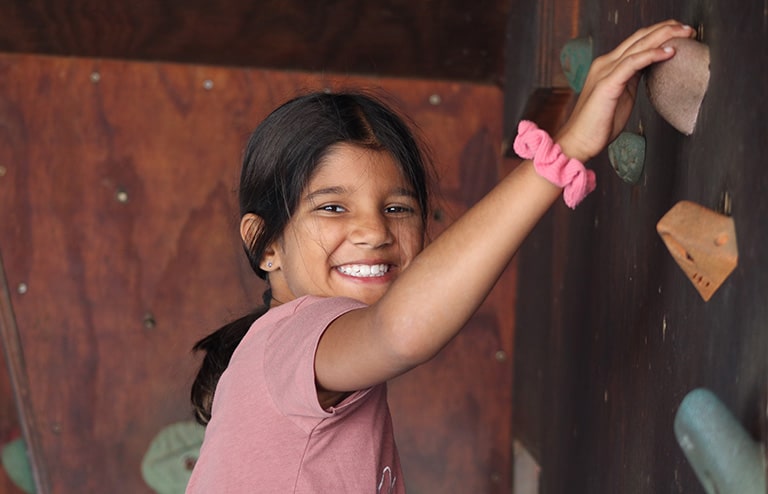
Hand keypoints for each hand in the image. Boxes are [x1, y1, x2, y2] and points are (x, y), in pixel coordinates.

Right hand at [556, 20, 695, 161]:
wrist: (578, 141)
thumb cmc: (599, 125)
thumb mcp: (622, 95)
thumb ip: (633, 80)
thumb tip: (651, 69)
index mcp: (608, 65)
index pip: (636, 41)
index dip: (659, 33)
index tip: (681, 33)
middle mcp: (605, 63)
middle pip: (639, 37)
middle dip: (666, 29)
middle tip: (689, 28)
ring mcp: (605, 71)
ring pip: (638, 45)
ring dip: (664, 36)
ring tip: (685, 33)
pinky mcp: (607, 83)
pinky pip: (633, 62)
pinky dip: (652, 54)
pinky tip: (669, 51)